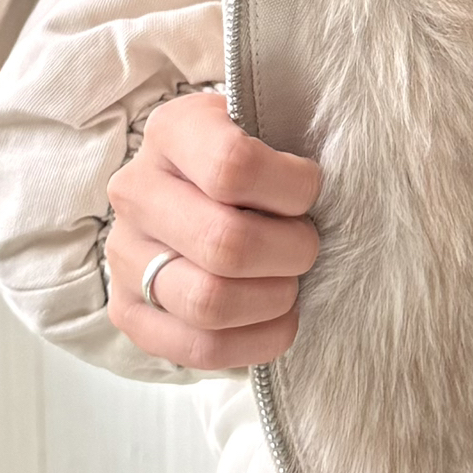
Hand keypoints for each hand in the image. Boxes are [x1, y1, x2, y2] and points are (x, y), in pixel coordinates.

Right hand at [105, 92, 321, 370]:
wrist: (207, 194)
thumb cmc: (261, 160)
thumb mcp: (275, 124)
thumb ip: (300, 137)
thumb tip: (349, 177)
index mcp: (174, 130)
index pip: (232, 167)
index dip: (292, 189)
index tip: (310, 193)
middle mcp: (136, 191)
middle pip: (225, 244)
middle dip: (291, 253)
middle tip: (306, 246)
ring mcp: (123, 254)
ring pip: (209, 302)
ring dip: (274, 299)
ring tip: (289, 281)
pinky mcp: (128, 310)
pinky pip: (198, 348)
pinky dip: (255, 342)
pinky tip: (278, 319)